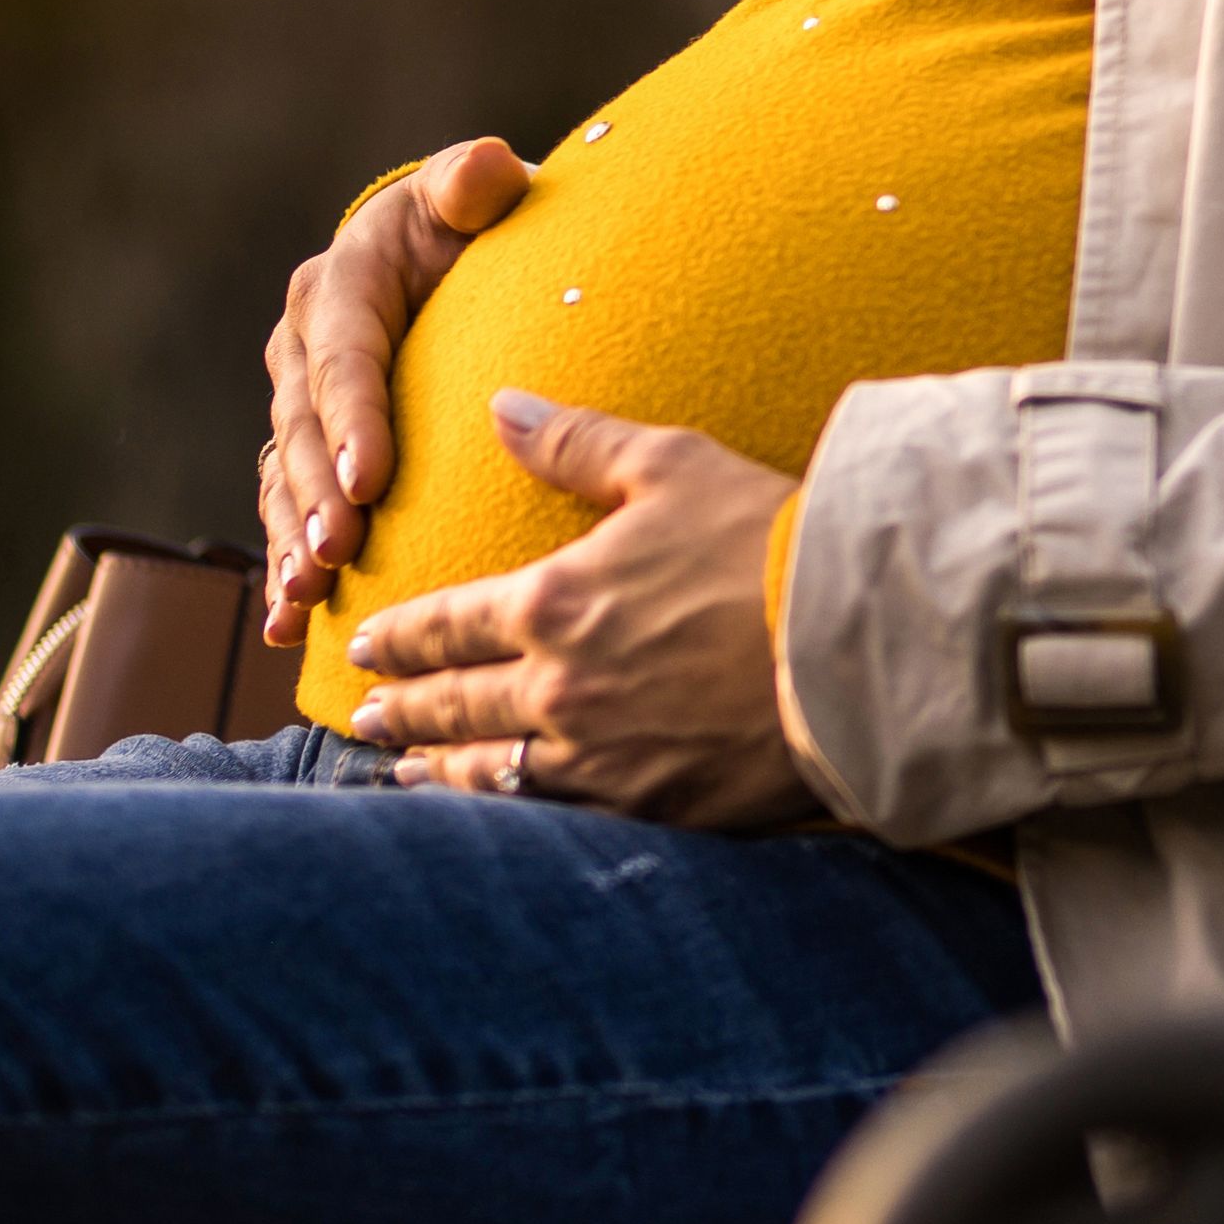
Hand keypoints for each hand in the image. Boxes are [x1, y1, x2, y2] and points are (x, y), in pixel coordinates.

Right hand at [257, 137, 526, 640]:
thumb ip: (475, 184)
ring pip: (286, 482)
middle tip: (338, 555)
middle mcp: (304, 349)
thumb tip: (490, 169)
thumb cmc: (475, 226)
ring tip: (308, 598)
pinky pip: (290, 512)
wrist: (462, 262)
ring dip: (292, 543)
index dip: (352, 420)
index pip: (344, 358)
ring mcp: (300, 407)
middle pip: (304, 432)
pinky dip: (287, 566)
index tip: (373, 478)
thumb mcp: (473, 195)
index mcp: (339, 287)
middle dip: (317, 498)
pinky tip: (291, 621)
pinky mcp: (310, 454)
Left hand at [336, 392, 826, 828]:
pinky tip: (493, 813)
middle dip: (401, 707)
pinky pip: (552, 817)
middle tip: (363, 714)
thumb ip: (576, 441)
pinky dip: (505, 814)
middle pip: (454, 703)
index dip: (399, 635)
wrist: (860, 642)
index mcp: (556, 602)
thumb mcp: (673, 466)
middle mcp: (560, 688)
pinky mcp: (649, 805)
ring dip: (435, 769)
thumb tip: (502, 406)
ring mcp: (601, 757)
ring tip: (401, 771)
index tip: (364, 643)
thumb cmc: (772, 543)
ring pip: (489, 771)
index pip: (448, 623)